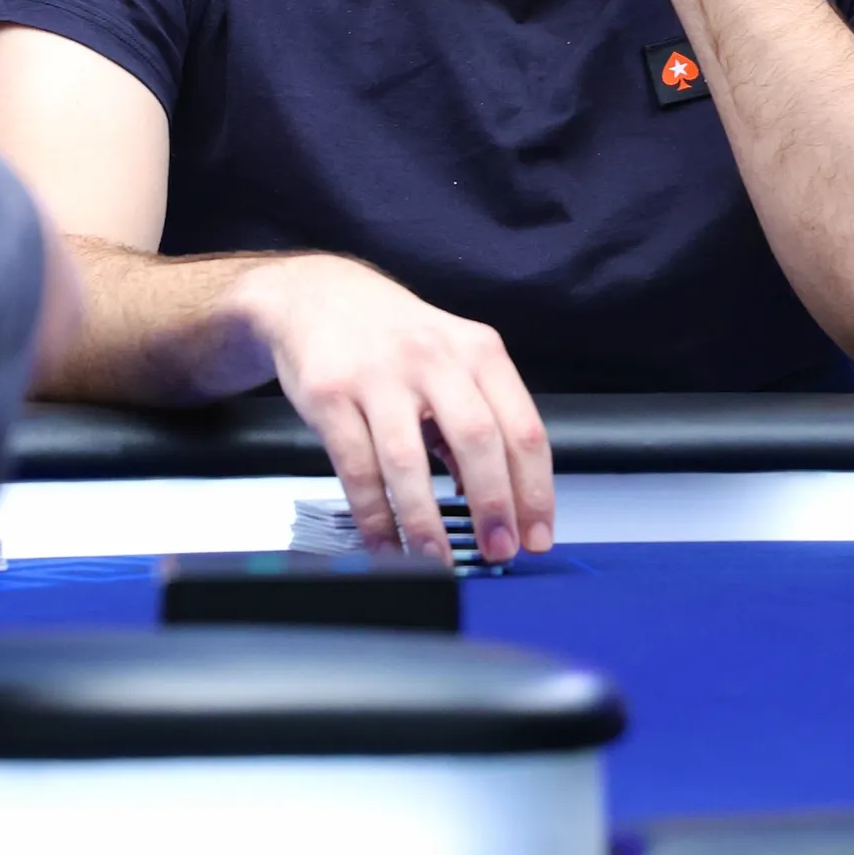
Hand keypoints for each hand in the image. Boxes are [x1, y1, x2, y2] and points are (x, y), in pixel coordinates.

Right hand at [236, 254, 553, 565]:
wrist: (316, 293)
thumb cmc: (394, 335)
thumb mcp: (452, 356)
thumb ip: (478, 418)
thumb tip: (499, 499)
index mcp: (477, 351)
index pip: (523, 427)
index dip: (534, 490)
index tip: (536, 535)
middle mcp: (433, 357)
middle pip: (477, 439)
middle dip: (493, 506)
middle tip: (498, 551)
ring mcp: (378, 375)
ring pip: (409, 461)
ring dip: (427, 522)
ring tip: (437, 561)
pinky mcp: (330, 394)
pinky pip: (356, 468)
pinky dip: (374, 516)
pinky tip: (386, 543)